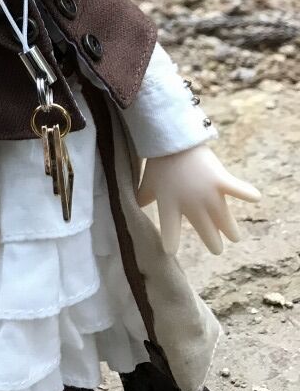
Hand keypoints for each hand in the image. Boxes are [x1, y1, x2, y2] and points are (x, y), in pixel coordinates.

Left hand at [137, 144, 260, 255]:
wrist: (172, 138)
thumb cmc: (158, 162)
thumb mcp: (148, 183)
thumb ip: (144, 197)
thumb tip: (135, 205)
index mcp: (169, 205)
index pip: (169, 230)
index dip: (170, 241)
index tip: (170, 251)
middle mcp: (190, 205)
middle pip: (205, 231)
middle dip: (212, 242)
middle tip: (217, 249)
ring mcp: (207, 194)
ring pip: (223, 220)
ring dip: (230, 230)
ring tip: (234, 237)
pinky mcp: (220, 180)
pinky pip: (236, 189)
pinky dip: (246, 192)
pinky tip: (255, 197)